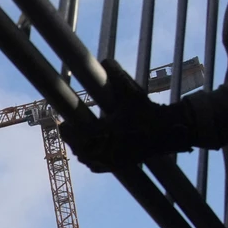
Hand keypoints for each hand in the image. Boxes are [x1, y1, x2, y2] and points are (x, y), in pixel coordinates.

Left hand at [58, 61, 197, 172]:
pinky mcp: (119, 165)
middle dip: (71, 139)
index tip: (60, 122)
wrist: (167, 131)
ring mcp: (113, 160)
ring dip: (79, 149)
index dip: (66, 130)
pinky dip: (90, 159)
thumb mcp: (131, 90)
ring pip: (87, 159)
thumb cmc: (146, 110)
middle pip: (79, 149)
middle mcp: (107, 150)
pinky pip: (97, 166)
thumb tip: (104, 61)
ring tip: (76, 138)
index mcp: (106, 133)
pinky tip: (88, 153)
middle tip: (65, 129)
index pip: (78, 135)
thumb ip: (116, 73)